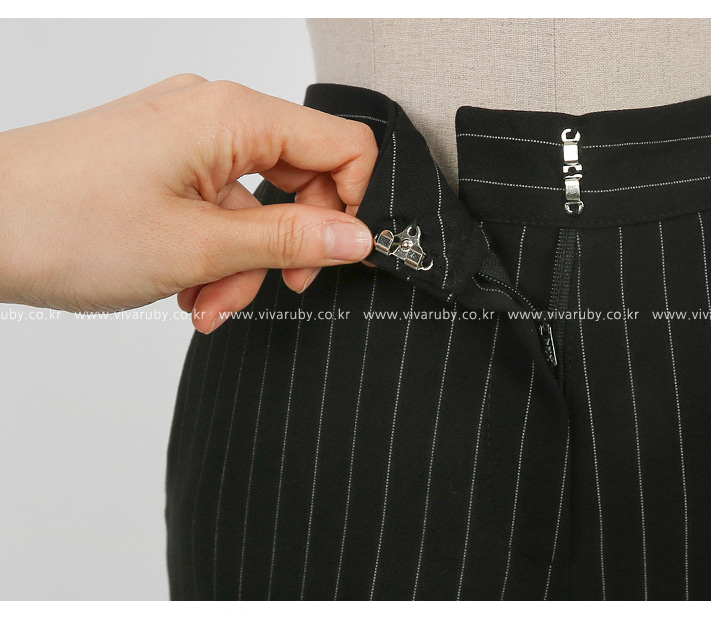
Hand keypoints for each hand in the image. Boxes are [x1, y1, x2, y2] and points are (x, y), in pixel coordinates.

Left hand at [0, 74, 377, 332]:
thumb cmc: (63, 224)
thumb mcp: (199, 247)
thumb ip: (291, 239)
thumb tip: (359, 236)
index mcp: (233, 116)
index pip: (343, 145)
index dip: (355, 204)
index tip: (339, 256)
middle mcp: (212, 113)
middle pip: (300, 176)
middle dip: (288, 244)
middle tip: (273, 289)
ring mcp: (182, 133)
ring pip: (253, 200)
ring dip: (242, 260)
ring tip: (205, 304)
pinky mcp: (158, 155)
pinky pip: (213, 201)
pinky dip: (209, 249)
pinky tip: (184, 288)